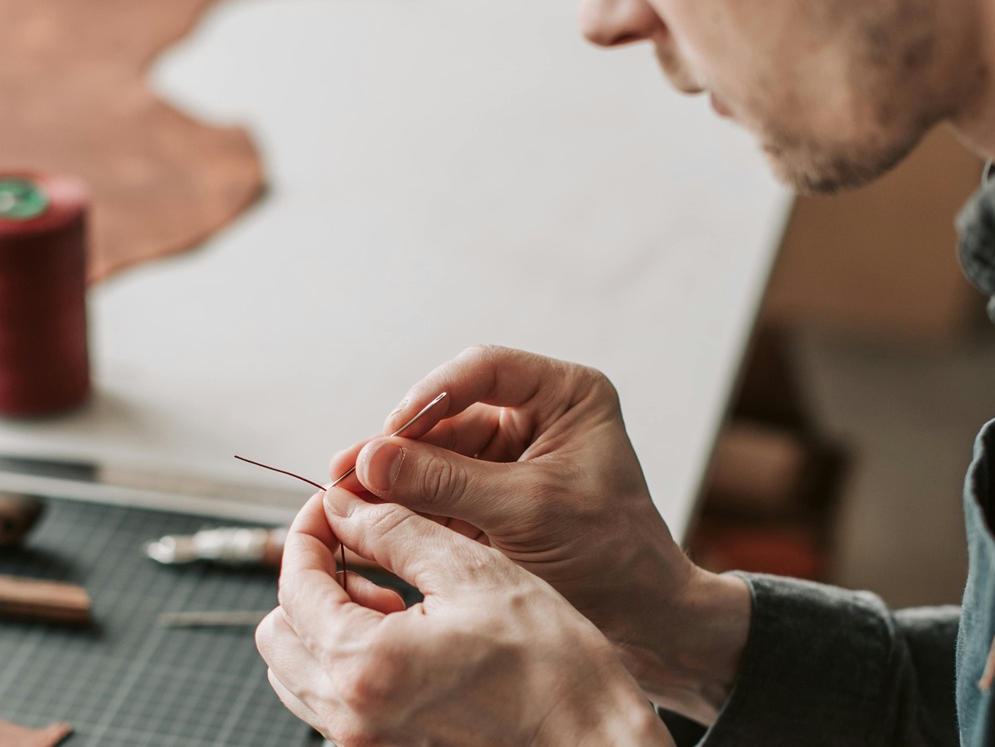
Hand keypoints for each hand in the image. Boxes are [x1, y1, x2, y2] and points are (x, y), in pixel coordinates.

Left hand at [256, 486, 671, 746]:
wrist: (592, 743)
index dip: (310, 529)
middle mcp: (350, 717)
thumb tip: (345, 504)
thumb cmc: (552, 669)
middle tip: (362, 544)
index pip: (294, 582)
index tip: (336, 503)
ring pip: (299, 669)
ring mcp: (363, 744)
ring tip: (392, 591)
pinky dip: (349, 656)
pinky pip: (332, 700)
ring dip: (327, 618)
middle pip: (279, 631)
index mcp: (364, 665)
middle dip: (312, 576)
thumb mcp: (472, 573)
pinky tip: (408, 631)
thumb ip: (395, 531)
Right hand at [330, 345, 749, 721]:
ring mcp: (517, 453)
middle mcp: (540, 413)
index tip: (390, 433)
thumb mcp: (526, 513)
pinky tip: (372, 515)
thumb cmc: (610, 559)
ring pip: (440, 450)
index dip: (430, 395)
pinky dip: (412, 502)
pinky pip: (444, 485)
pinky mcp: (499, 492)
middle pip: (452, 411)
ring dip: (398, 475)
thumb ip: (446, 482)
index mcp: (567, 395)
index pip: (485, 370)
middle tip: (349, 470)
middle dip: (402, 445)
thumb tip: (369, 458)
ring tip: (347, 493)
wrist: (646, 624)